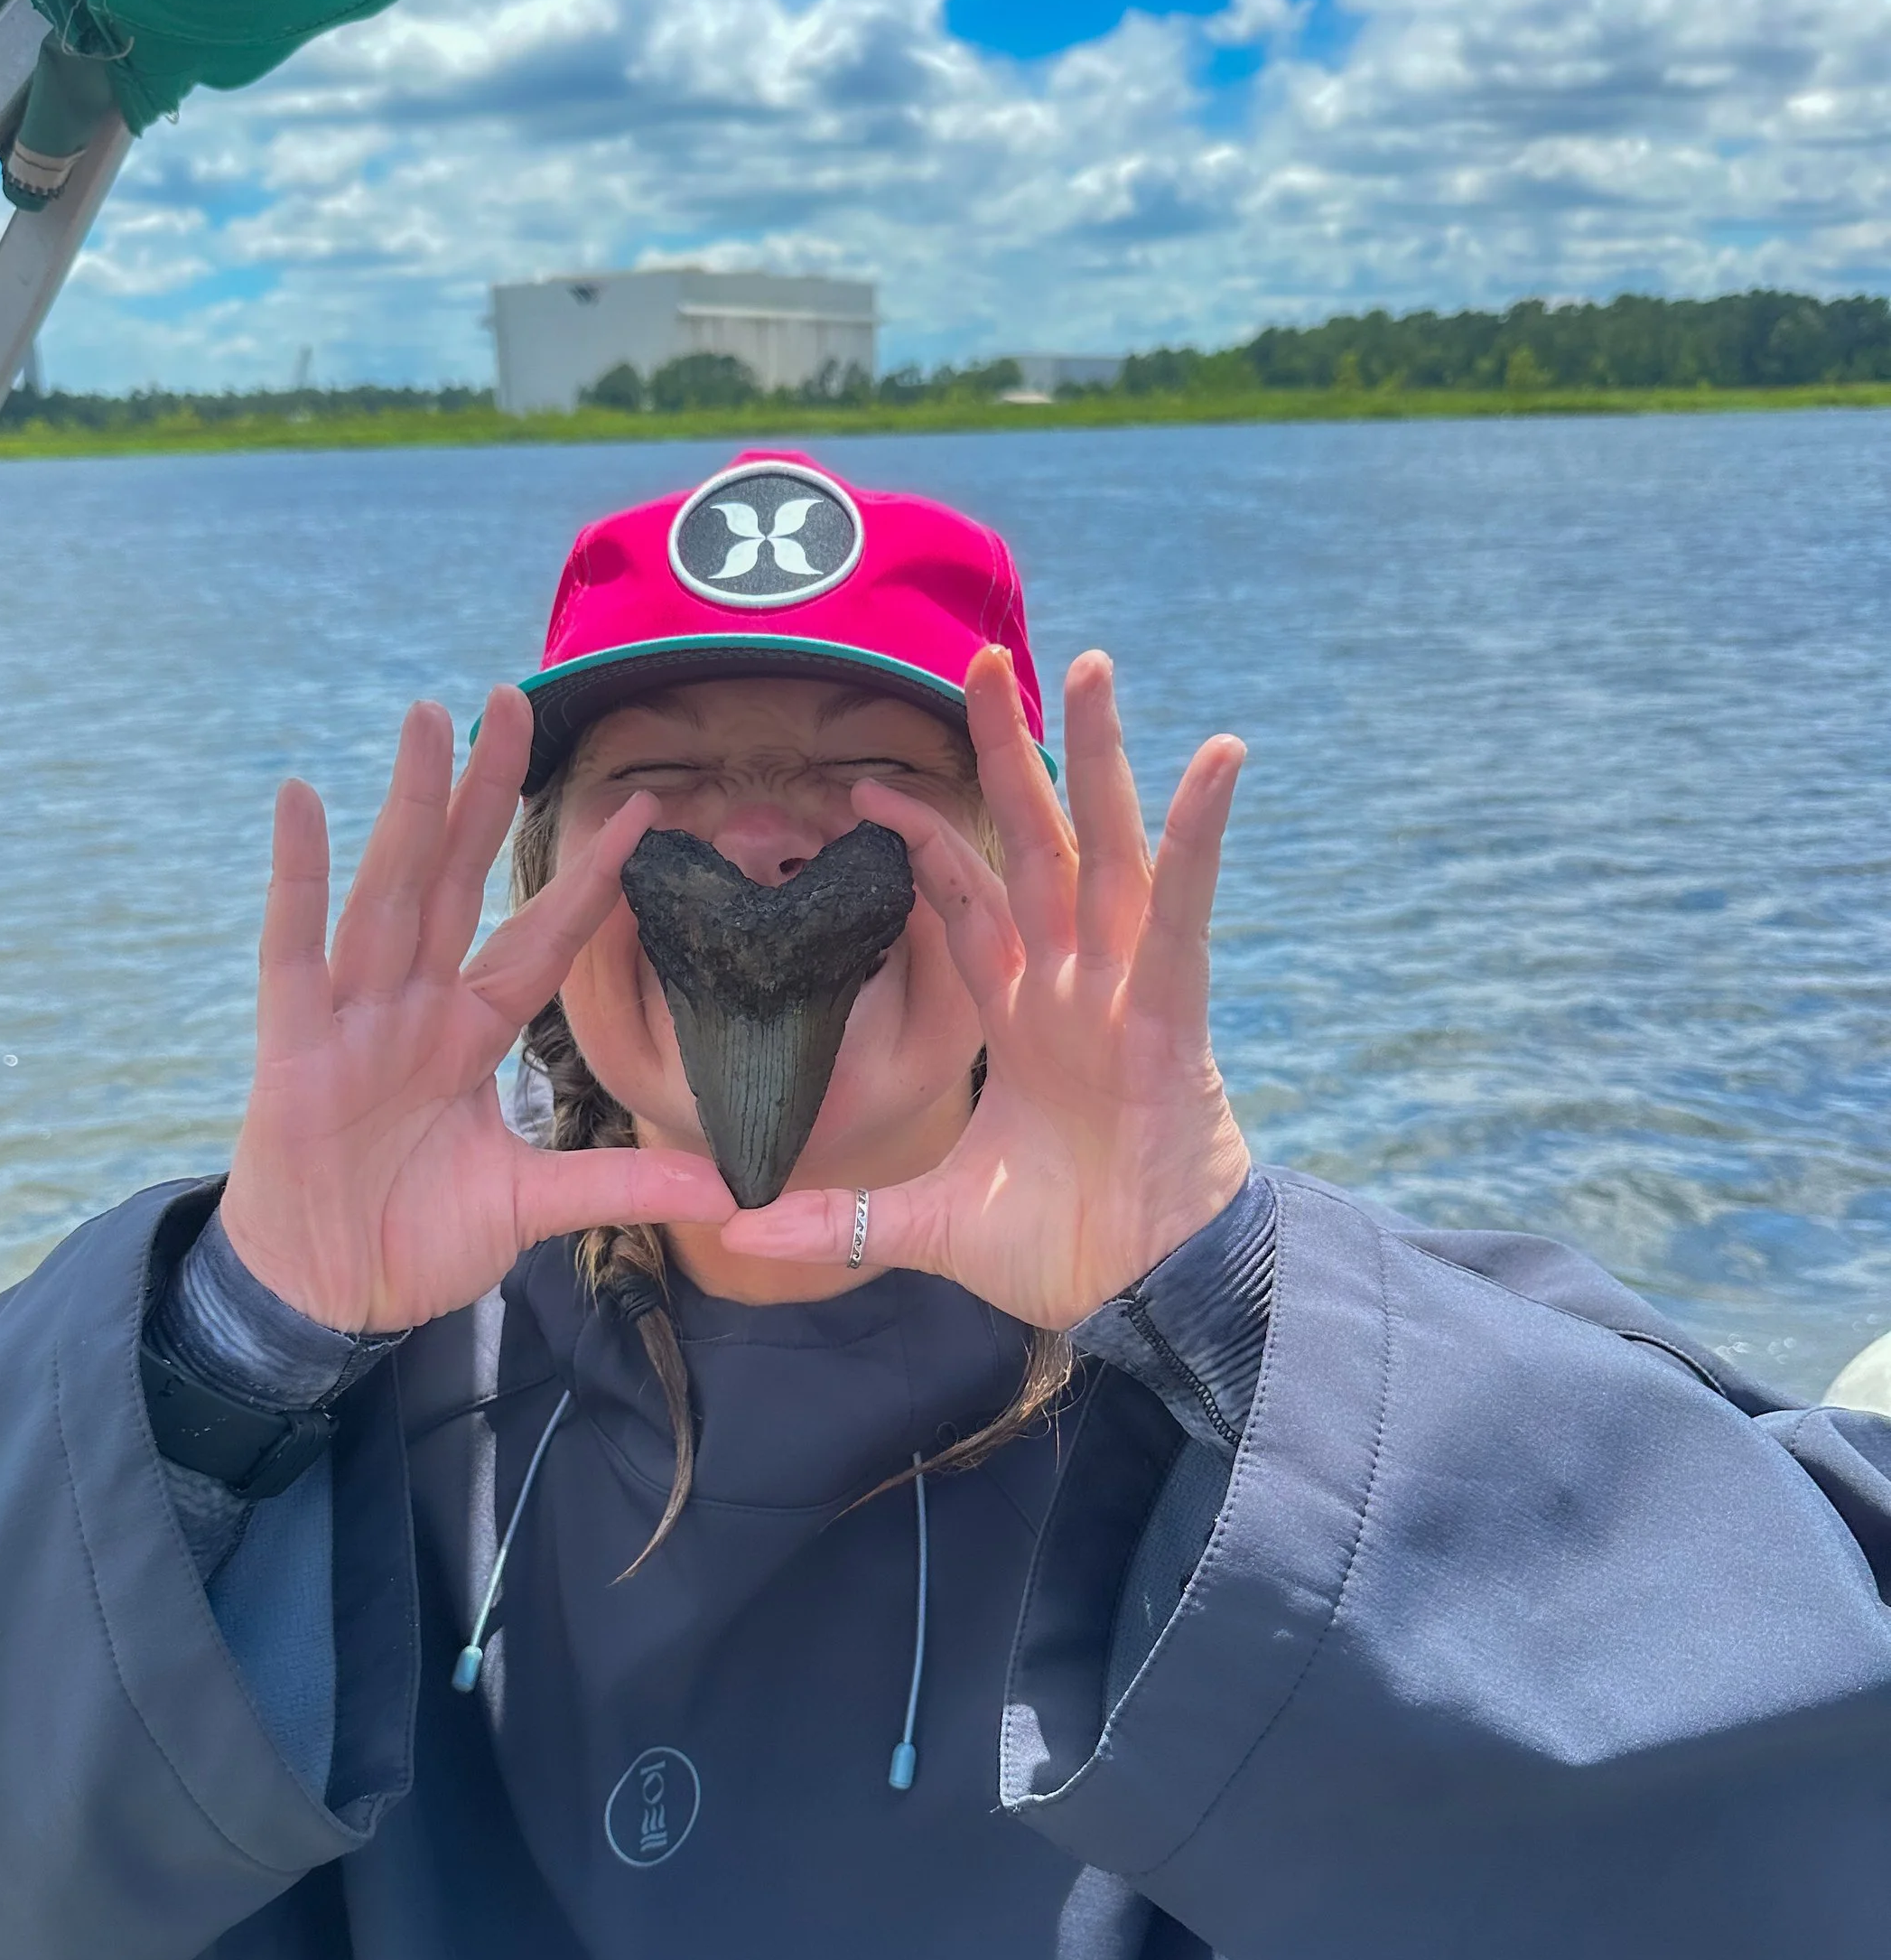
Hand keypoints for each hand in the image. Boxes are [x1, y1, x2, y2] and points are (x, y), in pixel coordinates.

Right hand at [218, 686, 732, 1331]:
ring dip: (413, 806)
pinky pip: (295, 946)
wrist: (324, 1298)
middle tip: (513, 699)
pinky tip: (304, 800)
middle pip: (460, 880)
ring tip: (432, 720)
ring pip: (390, 890)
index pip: (542, 938)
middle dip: (487, 793)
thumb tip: (729, 1192)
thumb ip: (620, 1188)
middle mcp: (416, 1007)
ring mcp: (353, 1016)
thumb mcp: (532, 1208)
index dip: (588, 878)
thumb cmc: (411, 1241)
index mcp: (472, 1035)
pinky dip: (297, 876)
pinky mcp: (295, 1043)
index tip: (644, 809)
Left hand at [718, 648, 1249, 1330]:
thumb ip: (840, 1219)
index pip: (966, 904)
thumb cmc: (1060, 1254)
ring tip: (1091, 664)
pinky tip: (1216, 759)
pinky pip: (1183, 911)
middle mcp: (1072, 986)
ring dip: (1100, 758)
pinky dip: (1198, 837)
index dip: (924, 845)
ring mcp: (1123, 991)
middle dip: (1009, 755)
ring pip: (1107, 849)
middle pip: (1036, 845)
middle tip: (979, 661)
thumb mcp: (926, 1227)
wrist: (1140, 1298)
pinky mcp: (1171, 1014)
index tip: (862, 795)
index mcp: (1020, 1017)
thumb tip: (742, 1230)